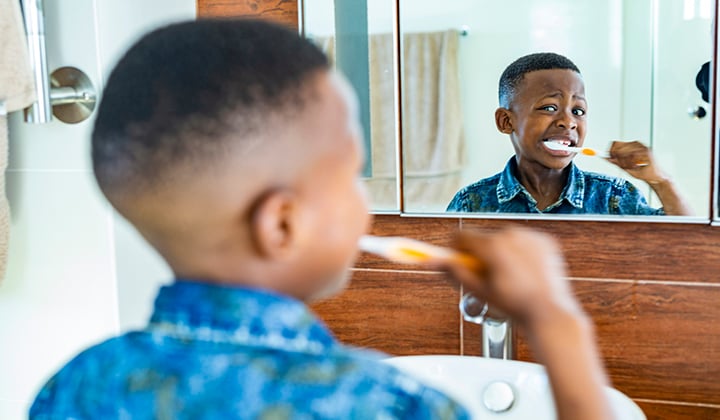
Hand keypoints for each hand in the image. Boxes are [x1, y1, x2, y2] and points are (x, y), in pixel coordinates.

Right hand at [443, 227, 579, 323]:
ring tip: (509, 277)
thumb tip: (437, 262)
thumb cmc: (517, 307)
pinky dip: (520, 252)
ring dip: (500, 252)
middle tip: (488, 276)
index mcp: (493, 246)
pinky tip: (523, 272)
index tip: (458, 258)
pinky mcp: (544, 240)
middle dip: (480, 253)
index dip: (455, 248)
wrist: (549, 313)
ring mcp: (530, 236)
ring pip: (503, 239)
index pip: (461, 235)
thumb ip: (456, 273)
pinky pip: (523, 241)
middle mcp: (512, 235)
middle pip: (482, 237)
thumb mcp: (479, 292)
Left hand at [606, 140, 666, 183]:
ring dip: (625, 162)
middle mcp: (636, 144)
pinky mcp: (646, 151)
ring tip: (631, 167)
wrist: (654, 178)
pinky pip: (631, 156)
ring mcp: (642, 147)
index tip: (611, 159)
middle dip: (617, 158)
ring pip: (624, 152)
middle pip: (618, 147)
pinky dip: (631, 163)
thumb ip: (616, 162)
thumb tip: (605, 157)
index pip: (615, 143)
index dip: (611, 151)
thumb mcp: (625, 167)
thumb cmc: (642, 172)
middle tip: (623, 166)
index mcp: (631, 146)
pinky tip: (636, 166)